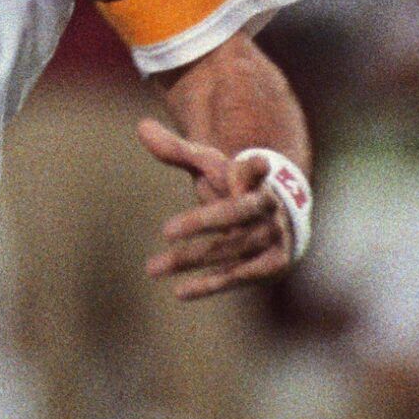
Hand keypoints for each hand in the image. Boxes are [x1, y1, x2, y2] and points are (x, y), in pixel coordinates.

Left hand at [137, 117, 291, 299]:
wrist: (276, 213)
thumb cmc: (232, 183)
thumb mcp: (209, 164)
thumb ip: (178, 150)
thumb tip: (141, 127)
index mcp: (256, 179)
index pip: (256, 171)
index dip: (254, 169)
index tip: (258, 163)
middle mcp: (269, 209)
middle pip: (233, 215)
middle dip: (200, 223)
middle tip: (164, 232)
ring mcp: (273, 239)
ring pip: (228, 249)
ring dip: (190, 259)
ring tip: (152, 268)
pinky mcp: (272, 266)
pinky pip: (238, 276)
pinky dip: (210, 284)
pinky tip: (180, 291)